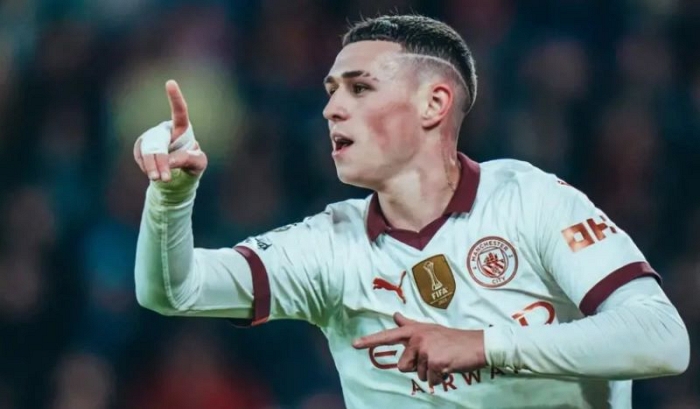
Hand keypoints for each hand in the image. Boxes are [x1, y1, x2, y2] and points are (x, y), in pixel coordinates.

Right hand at [133, 80, 207, 181]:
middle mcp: (165, 129)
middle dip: (161, 160)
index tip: (170, 82)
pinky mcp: (141, 146)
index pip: (180, 112)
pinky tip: (152, 172)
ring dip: (151, 165)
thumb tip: (169, 161)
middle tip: (164, 178)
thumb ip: (188, 159)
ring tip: (158, 179)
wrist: (176, 176)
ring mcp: (152, 137)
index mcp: (182, 128)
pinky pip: (140, 155)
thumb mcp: (198, 164)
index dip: (175, 98)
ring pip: (147, 148)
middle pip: (159, 140)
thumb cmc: (192, 166)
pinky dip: (146, 166)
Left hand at [353, 313, 486, 385]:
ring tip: (442, 360)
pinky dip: (439, 378)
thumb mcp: (429, 328)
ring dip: (429, 373)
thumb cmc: (452, 338)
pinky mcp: (435, 362)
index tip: (354, 344)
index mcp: (414, 330)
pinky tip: (448, 367)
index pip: (388, 335)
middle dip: (417, 367)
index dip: (370, 341)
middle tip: (433, 358)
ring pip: (417, 374)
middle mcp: (417, 338)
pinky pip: (429, 380)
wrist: (477, 345)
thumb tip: (395, 315)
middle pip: (402, 365)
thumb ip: (410, 324)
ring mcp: (426, 349)